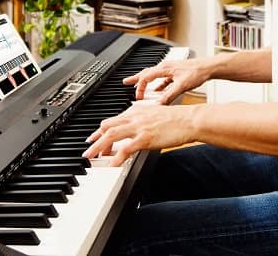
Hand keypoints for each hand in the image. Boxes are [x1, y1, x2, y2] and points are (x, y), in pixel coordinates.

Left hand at [82, 104, 196, 165]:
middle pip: (107, 127)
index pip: (112, 120)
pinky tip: (112, 165)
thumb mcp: (154, 115)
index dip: (100, 130)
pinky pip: (126, 148)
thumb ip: (142, 120)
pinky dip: (116, 157)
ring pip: (111, 135)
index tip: (94, 138)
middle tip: (89, 149)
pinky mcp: (145, 138)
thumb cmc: (176, 118)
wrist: (189, 120)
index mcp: (136, 112)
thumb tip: (134, 128)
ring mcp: (139, 127)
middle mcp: (134, 117)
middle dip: (95, 139)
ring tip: (91, 157)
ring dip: (99, 147)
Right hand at [123, 58, 209, 104]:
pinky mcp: (175, 73)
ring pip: (153, 75)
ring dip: (145, 81)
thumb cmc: (197, 72)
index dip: (140, 87)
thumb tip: (159, 105)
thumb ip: (169, 96)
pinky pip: (162, 79)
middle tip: (125, 82)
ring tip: (139, 86)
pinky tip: (157, 90)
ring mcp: (170, 69)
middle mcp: (165, 67)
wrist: (208, 67)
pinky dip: (157, 85)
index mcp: (164, 68)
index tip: (138, 97)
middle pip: (146, 73)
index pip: (146, 77)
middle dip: (135, 79)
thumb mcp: (181, 86)